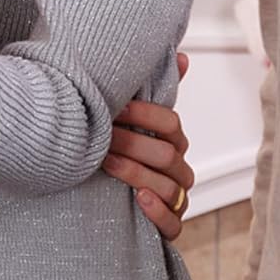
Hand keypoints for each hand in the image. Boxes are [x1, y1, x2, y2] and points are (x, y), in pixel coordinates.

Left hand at [102, 51, 194, 241]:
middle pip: (166, 154)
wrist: (101, 198)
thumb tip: (180, 55)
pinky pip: (173, 223)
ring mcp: (174, 197)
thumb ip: (146, 90)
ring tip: (107, 164)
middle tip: (100, 138)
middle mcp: (176, 167)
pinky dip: (157, 211)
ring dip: (136, 173)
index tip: (114, 108)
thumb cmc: (116, 151)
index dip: (144, 114)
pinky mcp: (167, 224)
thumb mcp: (126, 121)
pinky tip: (139, 198)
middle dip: (132, 144)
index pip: (170, 123)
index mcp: (170, 140)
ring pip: (169, 186)